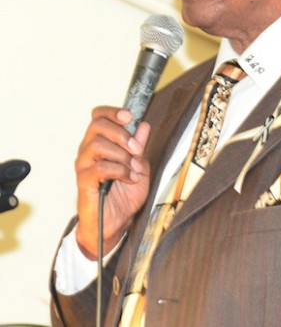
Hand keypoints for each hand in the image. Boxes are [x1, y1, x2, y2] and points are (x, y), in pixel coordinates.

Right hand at [74, 106, 150, 259]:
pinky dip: (118, 170)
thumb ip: (140, 147)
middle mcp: (88, 151)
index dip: (113, 112)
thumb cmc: (125, 195)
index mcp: (101, 143)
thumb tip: (144, 126)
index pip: (99, 117)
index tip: (130, 116)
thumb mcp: (140, 166)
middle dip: (122, 134)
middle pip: (97, 125)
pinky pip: (98, 167)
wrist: (118, 222)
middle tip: (136, 150)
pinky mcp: (84, 182)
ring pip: (97, 144)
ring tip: (133, 168)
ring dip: (122, 155)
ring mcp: (84, 166)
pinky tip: (128, 177)